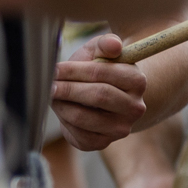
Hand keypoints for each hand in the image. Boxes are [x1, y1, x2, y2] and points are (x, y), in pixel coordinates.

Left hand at [53, 33, 149, 150]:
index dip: (74, 70)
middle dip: (68, 88)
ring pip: (83, 117)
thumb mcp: (99, 53)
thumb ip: (105, 43)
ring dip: (62, 105)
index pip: (102, 73)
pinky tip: (64, 110)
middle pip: (97, 95)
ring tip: (55, 95)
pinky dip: (64, 121)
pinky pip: (77, 134)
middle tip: (49, 84)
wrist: (101, 100)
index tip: (55, 68)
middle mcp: (135, 107)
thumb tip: (114, 44)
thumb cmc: (98, 71)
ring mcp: (121, 128)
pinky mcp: (103, 143)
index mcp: (137, 81)